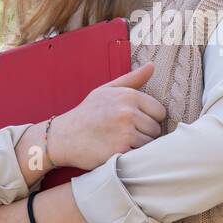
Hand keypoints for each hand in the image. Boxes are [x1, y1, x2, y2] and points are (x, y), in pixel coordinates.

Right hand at [49, 62, 167, 170]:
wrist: (63, 137)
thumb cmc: (86, 114)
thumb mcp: (105, 91)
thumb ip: (131, 79)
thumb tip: (152, 65)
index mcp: (128, 95)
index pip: (159, 111)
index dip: (148, 119)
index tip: (133, 122)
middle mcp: (128, 112)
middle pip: (156, 129)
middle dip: (144, 134)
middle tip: (123, 134)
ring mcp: (125, 132)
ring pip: (150, 143)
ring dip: (139, 146)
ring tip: (120, 142)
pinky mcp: (120, 150)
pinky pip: (140, 155)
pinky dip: (132, 156)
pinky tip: (118, 151)